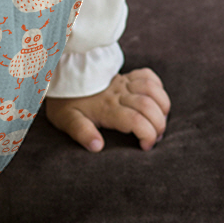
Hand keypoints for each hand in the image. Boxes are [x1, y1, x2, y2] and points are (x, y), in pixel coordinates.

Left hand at [45, 68, 169, 152]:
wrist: (61, 77)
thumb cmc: (64, 102)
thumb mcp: (66, 120)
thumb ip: (82, 132)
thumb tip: (98, 146)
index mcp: (106, 107)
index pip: (136, 120)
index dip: (148, 135)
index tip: (145, 146)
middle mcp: (117, 93)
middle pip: (149, 106)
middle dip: (159, 125)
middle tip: (155, 137)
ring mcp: (122, 82)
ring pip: (153, 89)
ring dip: (163, 106)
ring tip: (159, 121)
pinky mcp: (124, 76)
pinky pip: (147, 75)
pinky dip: (158, 87)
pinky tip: (156, 100)